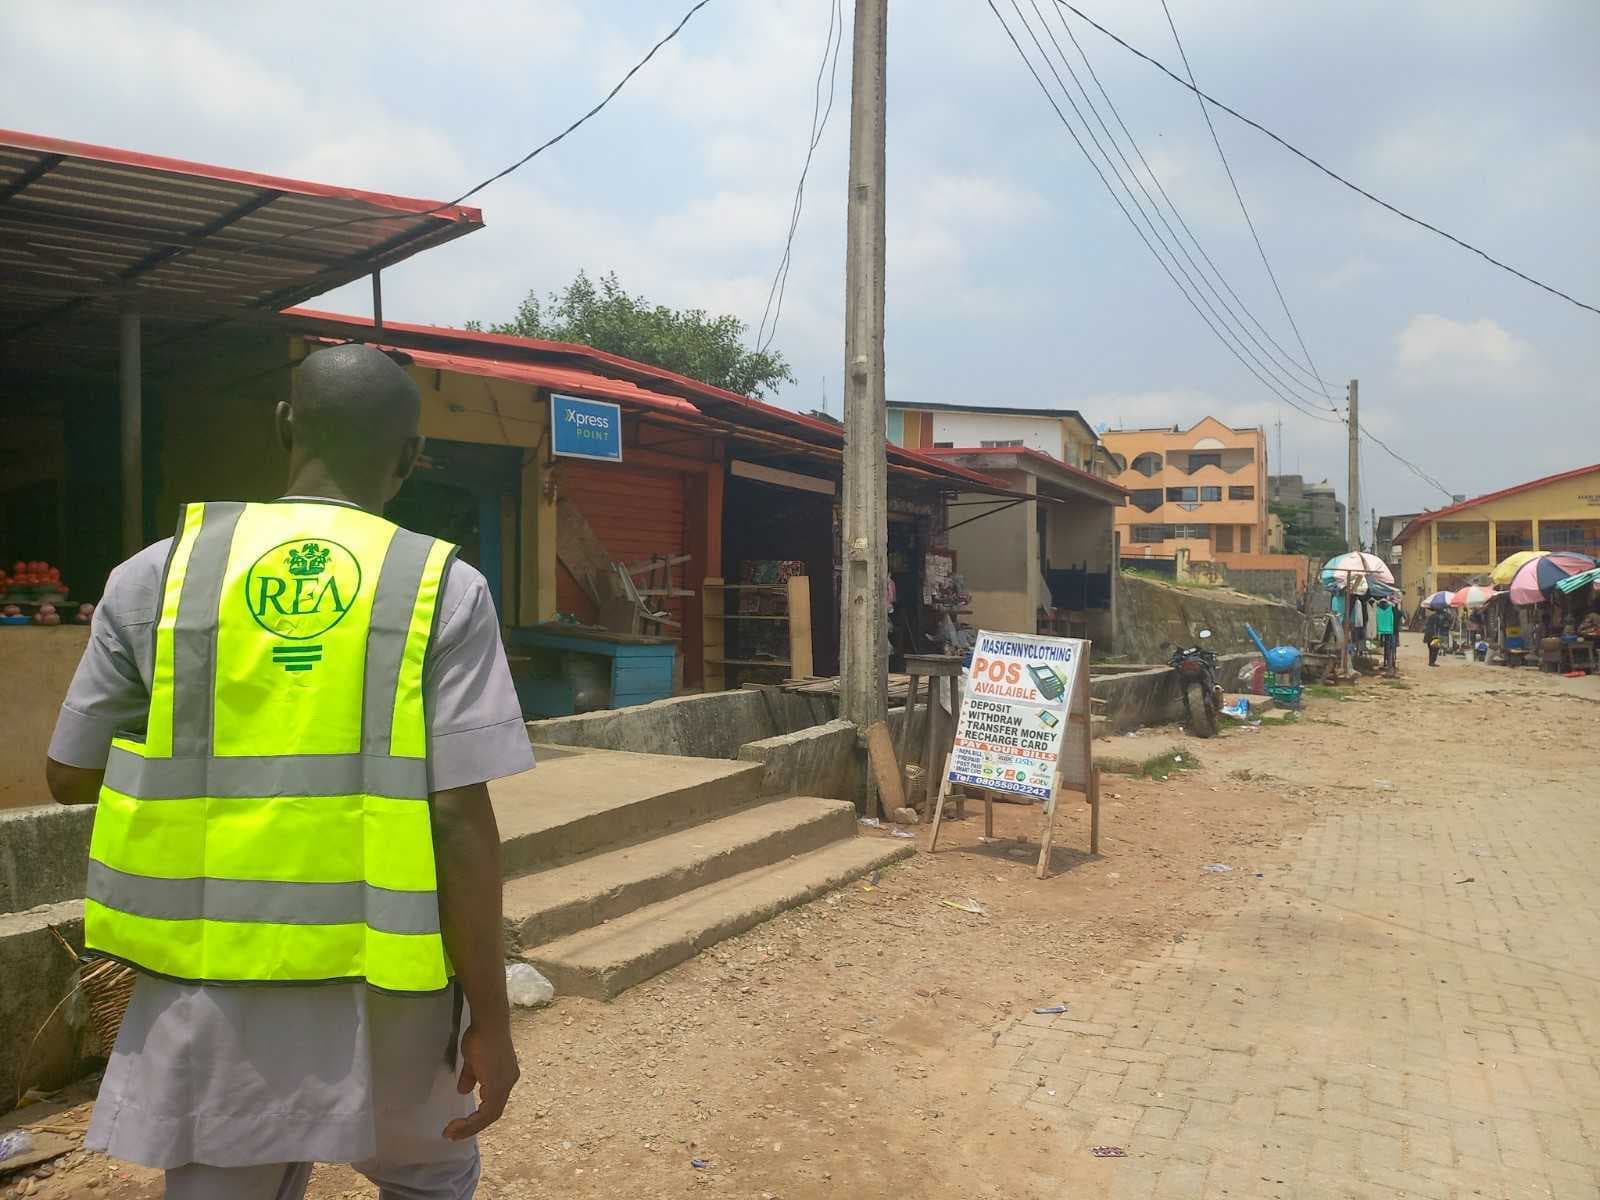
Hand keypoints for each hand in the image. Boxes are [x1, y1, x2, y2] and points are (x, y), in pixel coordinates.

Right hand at [442, 1021, 519, 1140]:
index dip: (476, 1118)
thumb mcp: (473, 1060)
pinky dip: (474, 1120)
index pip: (492, 1104)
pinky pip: (489, 1111)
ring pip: (491, 1114)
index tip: (456, 1126)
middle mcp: (508, 1083)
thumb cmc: (480, 1036)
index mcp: (504, 1078)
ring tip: (451, 1132)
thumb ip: (471, 1076)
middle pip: (492, 1113)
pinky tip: (460, 1123)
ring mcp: (506, 1084)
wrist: (488, 1023)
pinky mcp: (500, 1085)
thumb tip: (463, 1090)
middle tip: (451, 1134)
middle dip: (471, 1127)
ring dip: (470, 1127)